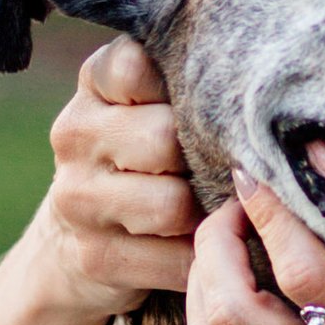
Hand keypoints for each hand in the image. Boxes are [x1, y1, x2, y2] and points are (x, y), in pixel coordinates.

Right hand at [28, 40, 201, 316]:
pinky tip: (197, 246)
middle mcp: (76, 134)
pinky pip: (175, 258)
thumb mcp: (148, 106)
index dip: (180, 89)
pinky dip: (198, 257)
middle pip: (164, 139)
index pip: (137, 66)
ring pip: (172, 204)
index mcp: (95, 86)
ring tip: (209, 207)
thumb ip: (181, 80)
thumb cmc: (140, 159)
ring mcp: (79, 198)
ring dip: (202, 213)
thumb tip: (248, 76)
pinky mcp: (96, 256)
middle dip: (200, 159)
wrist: (76, 240)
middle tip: (215, 169)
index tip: (195, 107)